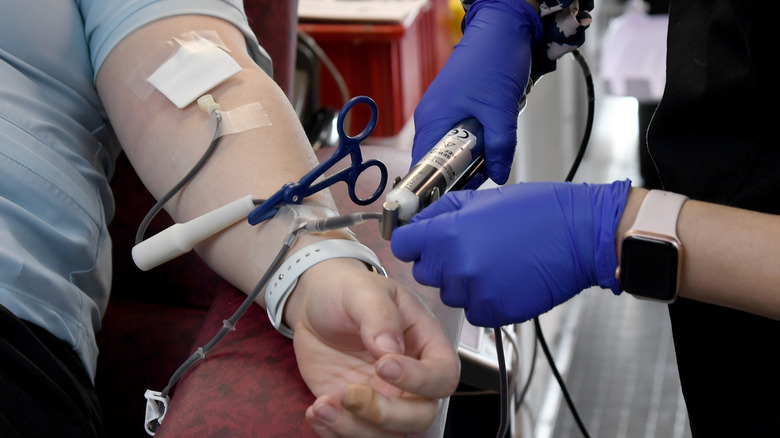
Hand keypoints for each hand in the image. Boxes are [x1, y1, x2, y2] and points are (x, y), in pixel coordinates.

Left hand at [290, 259, 459, 436]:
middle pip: (420, 416)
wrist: (316, 303)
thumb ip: (379, 315)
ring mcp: (384, 399)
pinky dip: (333, 432)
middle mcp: (410, 380)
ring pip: (388, 435)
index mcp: (426, 345)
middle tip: (350, 392)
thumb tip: (390, 348)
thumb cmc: (350, 291)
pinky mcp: (355, 412)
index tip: (384, 365)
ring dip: (355, 430)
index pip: (443, 376)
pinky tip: (316, 410)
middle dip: (385, 414)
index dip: (420, 380)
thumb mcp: (364, 291)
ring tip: (323, 405)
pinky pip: (354, 436)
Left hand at [391, 181, 630, 326]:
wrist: (579, 236)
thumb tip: (417, 220)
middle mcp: (456, 264)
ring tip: (492, 263)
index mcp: (448, 232)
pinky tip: (504, 280)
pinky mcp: (494, 312)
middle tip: (468, 248)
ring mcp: (475, 291)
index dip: (412, 242)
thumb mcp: (482, 199)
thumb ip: (442, 212)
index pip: (402, 245)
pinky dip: (484, 301)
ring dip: (463, 282)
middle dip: (440, 261)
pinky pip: (474, 311)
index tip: (421, 241)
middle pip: (424, 272)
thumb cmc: (537, 212)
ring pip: (449, 293)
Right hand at [411, 0, 541, 183]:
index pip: (423, 167)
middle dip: (463, 173)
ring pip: (455, 151)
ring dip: (475, 157)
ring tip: (496, 152)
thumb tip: (499, 175)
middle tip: (486, 176)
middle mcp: (433, 119)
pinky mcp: (458, 108)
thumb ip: (500, 147)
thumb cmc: (493, 59)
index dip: (433, 188)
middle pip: (440, 162)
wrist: (503, 28)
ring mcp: (445, 113)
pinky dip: (480, 143)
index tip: (445, 205)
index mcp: (433, 120)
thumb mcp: (501, 110)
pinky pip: (465, 137)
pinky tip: (496, 137)